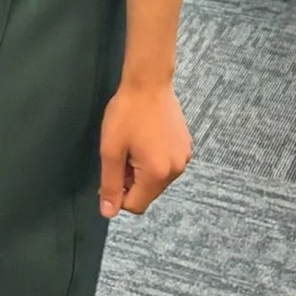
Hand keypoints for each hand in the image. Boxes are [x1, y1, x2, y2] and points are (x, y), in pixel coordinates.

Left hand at [98, 81, 191, 217]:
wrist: (149, 82)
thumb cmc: (127, 112)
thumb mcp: (111, 150)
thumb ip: (110, 184)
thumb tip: (109, 212)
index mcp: (157, 173)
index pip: (136, 206)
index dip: (118, 194)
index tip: (111, 173)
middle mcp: (176, 170)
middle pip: (147, 193)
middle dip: (130, 180)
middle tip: (121, 153)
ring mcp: (184, 157)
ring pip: (156, 179)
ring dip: (141, 169)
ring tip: (134, 143)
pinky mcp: (186, 146)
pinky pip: (166, 165)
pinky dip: (153, 159)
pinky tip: (145, 138)